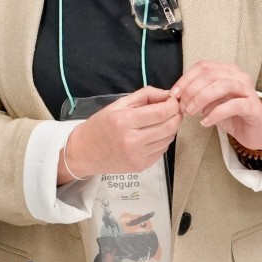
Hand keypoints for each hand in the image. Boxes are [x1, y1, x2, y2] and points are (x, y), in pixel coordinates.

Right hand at [61, 86, 181, 179]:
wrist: (84, 152)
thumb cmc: (100, 125)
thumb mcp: (118, 104)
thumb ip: (145, 95)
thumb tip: (168, 94)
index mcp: (124, 121)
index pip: (161, 113)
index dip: (173, 105)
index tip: (173, 101)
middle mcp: (132, 140)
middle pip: (169, 127)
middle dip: (176, 116)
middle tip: (173, 110)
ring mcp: (137, 156)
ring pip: (168, 139)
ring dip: (171, 128)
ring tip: (162, 122)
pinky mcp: (141, 166)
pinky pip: (162, 151)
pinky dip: (163, 140)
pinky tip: (154, 135)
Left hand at [173, 59, 261, 151]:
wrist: (256, 132)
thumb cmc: (231, 115)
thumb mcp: (211, 103)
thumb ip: (197, 95)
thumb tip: (178, 96)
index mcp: (227, 70)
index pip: (203, 66)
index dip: (186, 79)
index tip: (174, 94)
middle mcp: (239, 76)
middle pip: (210, 74)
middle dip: (191, 91)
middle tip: (182, 107)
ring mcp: (248, 89)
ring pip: (222, 85)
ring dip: (202, 99)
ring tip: (191, 113)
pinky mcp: (253, 106)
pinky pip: (233, 105)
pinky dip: (215, 113)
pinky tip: (205, 122)